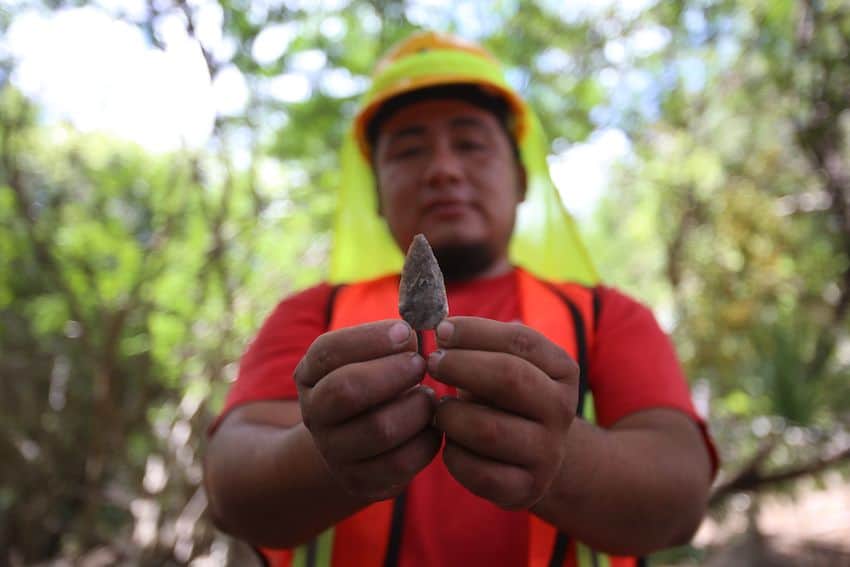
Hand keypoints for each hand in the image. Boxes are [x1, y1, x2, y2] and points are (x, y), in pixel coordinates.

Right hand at [294, 319, 440, 500]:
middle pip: (347, 390)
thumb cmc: (371, 386)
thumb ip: (388, 338)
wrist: (351, 447)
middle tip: (421, 364)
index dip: (371, 338)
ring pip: (380, 428)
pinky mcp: (360, 482)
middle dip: (392, 372)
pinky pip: (401, 463)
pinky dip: (427, 440)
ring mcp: (334, 452)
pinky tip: (432, 426)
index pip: (328, 351)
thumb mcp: (366, 358)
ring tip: (428, 397)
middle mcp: (314, 414)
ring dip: (416, 407)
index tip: (407, 332)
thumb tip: (418, 323)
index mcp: (310, 375)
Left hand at [427, 317, 578, 508]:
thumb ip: (478, 342)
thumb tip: (439, 326)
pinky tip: (447, 441)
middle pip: (509, 378)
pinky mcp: (526, 489)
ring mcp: (548, 453)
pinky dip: (452, 454)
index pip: (520, 340)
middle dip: (461, 366)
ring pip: (488, 429)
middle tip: (431, 363)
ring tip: (437, 410)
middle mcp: (562, 410)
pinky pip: (478, 471)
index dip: (475, 332)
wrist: (535, 455)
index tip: (439, 329)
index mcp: (562, 370)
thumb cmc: (505, 397)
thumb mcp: (503, 363)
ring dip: (451, 415)